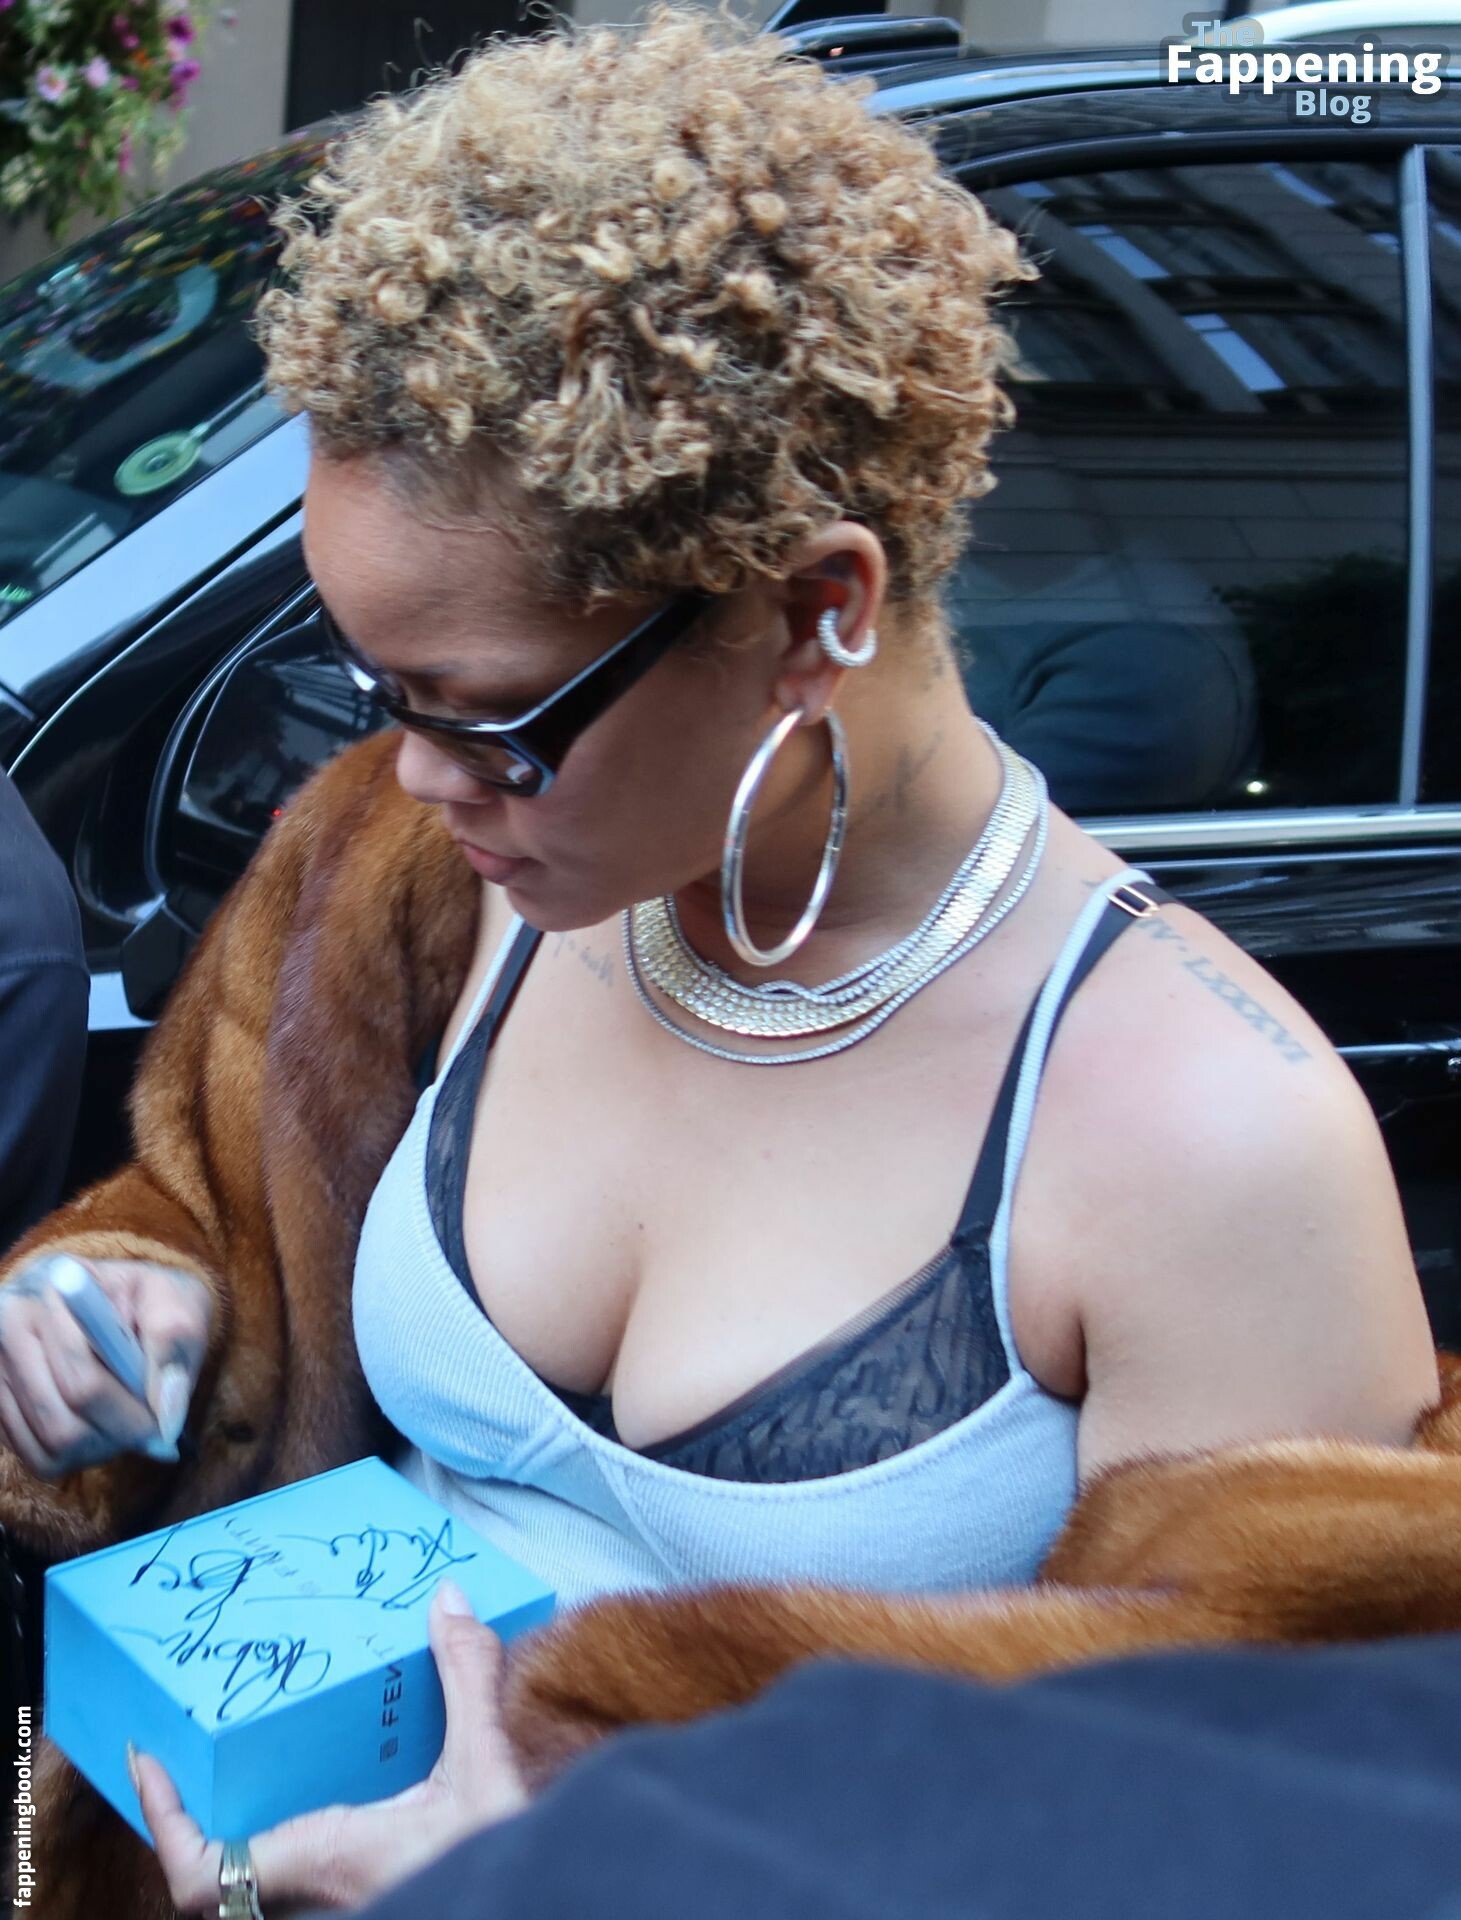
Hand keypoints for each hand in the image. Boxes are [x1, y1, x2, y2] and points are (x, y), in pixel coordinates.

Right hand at [0, 1256, 209, 1476]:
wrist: (118, 1298)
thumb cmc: (151, 1301)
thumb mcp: (178, 1302)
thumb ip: (174, 1346)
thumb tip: (164, 1413)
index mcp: (56, 1290)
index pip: (83, 1382)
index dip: (128, 1414)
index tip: (159, 1425)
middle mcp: (11, 1324)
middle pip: (62, 1422)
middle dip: (114, 1435)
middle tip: (146, 1428)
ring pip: (48, 1443)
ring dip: (97, 1447)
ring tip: (122, 1420)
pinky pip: (33, 1456)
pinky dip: (72, 1455)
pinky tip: (94, 1425)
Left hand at [131, 1579, 529, 1913]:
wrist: (545, 1913)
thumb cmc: (499, 1869)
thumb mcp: (485, 1771)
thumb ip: (465, 1682)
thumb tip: (447, 1601)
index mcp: (322, 1860)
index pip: (200, 1874)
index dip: (164, 1821)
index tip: (152, 1759)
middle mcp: (312, 1899)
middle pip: (211, 1882)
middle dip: (193, 1820)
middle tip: (192, 1753)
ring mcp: (333, 1909)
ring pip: (248, 1890)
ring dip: (234, 1838)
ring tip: (243, 1771)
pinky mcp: (364, 1904)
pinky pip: (288, 1888)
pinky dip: (279, 1849)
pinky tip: (314, 1803)